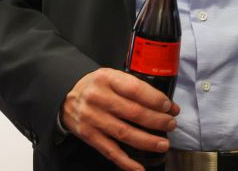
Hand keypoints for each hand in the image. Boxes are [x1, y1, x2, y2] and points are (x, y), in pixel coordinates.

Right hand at [61, 68, 179, 170]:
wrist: (65, 99)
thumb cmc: (95, 87)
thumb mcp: (110, 76)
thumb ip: (132, 86)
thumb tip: (163, 104)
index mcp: (106, 78)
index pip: (135, 89)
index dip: (155, 100)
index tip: (169, 107)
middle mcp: (98, 98)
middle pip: (133, 112)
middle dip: (157, 120)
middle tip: (171, 124)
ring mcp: (93, 118)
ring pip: (125, 133)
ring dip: (147, 141)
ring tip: (163, 144)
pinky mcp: (89, 136)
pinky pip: (110, 151)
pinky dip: (126, 162)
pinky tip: (140, 168)